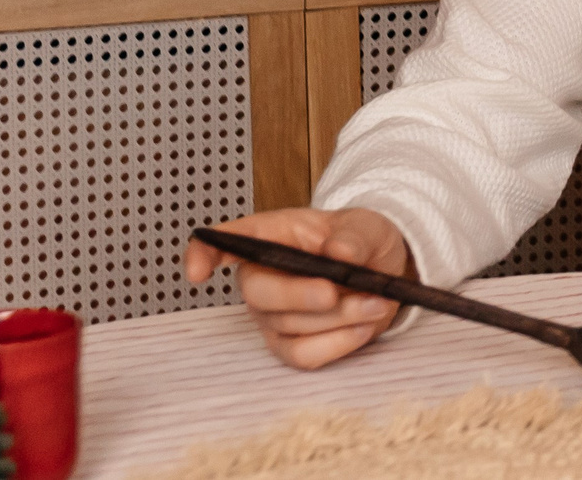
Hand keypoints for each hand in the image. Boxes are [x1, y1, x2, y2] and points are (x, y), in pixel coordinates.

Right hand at [181, 207, 411, 369]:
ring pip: (290, 326)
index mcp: (271, 237)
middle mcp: (262, 278)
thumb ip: (354, 236)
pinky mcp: (290, 345)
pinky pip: (303, 355)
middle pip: (258, 294)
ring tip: (376, 302)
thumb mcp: (367, 226)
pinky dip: (338, 343)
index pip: (225, 241)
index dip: (204, 254)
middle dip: (298, 295)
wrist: (383, 273)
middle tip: (334, 292)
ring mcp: (271, 316)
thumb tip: (339, 251)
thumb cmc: (362, 242)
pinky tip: (363, 326)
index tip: (198, 270)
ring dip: (338, 317)